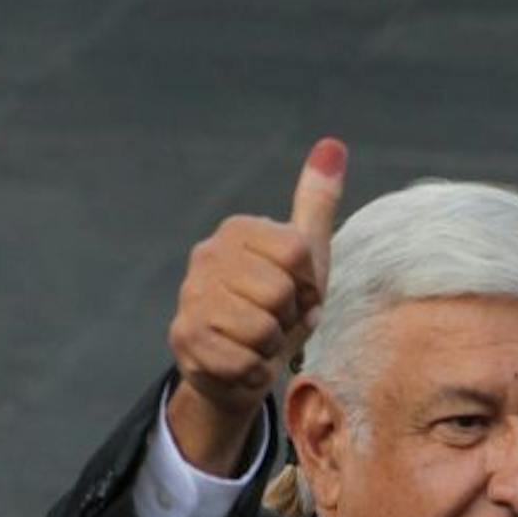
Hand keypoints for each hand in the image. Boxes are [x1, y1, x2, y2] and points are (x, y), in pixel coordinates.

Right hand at [166, 137, 345, 472]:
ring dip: (271, 348)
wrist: (238, 368)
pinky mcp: (184, 339)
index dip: (309, 284)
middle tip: (277, 321)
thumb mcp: (306, 256)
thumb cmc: (277, 307)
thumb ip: (317, 201)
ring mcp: (191, 296)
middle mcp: (207, 255)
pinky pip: (242, 361)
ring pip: (261, 329)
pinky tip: (243, 363)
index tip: (299, 293)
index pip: (297, 252)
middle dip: (289, 319)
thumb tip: (333, 145)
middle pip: (280, 292)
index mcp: (238, 230)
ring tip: (260, 342)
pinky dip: (254, 372)